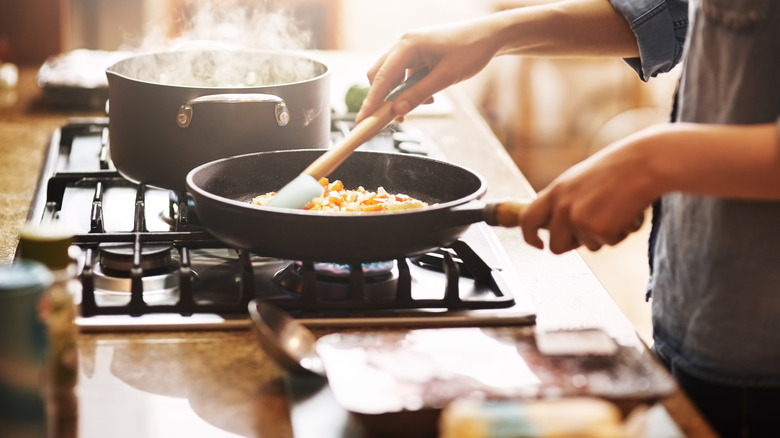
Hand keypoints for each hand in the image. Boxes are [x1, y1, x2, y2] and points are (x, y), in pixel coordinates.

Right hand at [356, 16, 503, 122]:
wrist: (490, 36)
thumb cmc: (471, 50)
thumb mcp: (446, 77)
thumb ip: (419, 94)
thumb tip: (397, 110)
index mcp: (408, 44)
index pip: (382, 77)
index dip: (371, 101)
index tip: (362, 120)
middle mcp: (404, 43)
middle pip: (380, 75)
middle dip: (384, 99)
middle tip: (392, 120)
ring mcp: (410, 48)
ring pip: (392, 77)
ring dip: (401, 95)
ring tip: (422, 105)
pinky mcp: (417, 54)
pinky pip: (405, 75)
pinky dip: (411, 89)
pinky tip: (429, 96)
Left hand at [520, 127, 662, 253]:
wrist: (645, 163)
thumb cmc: (618, 168)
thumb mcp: (580, 179)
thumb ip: (565, 200)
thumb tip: (555, 225)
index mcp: (555, 191)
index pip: (527, 219)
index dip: (529, 236)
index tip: (538, 244)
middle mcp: (562, 206)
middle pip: (555, 246)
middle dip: (573, 245)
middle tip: (594, 229)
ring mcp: (579, 219)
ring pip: (587, 247)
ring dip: (603, 236)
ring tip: (616, 210)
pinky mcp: (599, 229)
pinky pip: (608, 244)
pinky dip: (620, 234)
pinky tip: (627, 213)